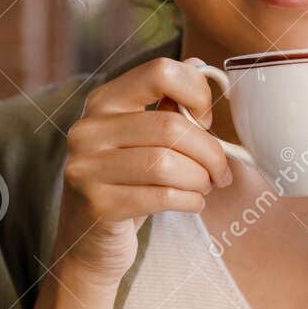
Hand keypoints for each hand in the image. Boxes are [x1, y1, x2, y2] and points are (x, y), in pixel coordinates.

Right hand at [52, 57, 233, 286]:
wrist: (89, 243)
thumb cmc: (126, 184)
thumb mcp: (139, 139)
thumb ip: (165, 104)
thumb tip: (198, 66)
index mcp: (103, 101)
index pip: (160, 72)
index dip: (196, 92)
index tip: (206, 120)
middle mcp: (88, 129)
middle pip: (170, 126)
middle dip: (209, 151)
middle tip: (220, 171)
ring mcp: (87, 168)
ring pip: (167, 163)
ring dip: (200, 179)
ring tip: (205, 187)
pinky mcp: (97, 205)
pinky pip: (161, 196)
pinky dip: (190, 200)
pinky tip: (193, 203)